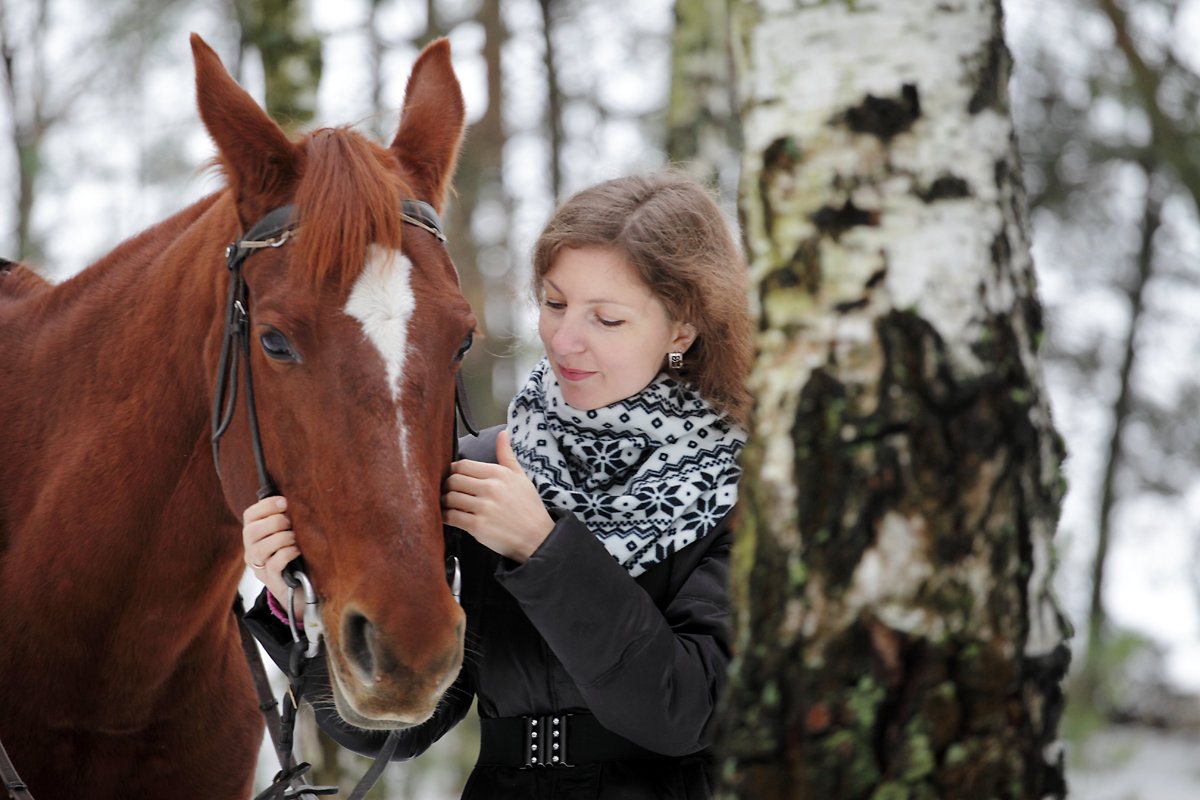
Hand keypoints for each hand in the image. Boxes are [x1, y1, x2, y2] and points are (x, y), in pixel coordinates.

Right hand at [243, 495, 303, 619]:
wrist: (299, 587)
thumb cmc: (295, 554)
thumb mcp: (288, 534)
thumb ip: (286, 518)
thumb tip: (295, 498)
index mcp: (254, 535)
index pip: (250, 515)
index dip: (266, 505)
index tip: (284, 502)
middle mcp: (251, 550)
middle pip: (251, 531)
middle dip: (274, 522)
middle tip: (291, 523)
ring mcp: (259, 566)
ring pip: (259, 548)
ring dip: (281, 538)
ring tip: (295, 538)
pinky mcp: (272, 580)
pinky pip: (274, 564)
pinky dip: (286, 554)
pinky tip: (297, 550)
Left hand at [442, 430, 554, 562]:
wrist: (537, 537)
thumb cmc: (528, 507)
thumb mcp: (521, 477)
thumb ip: (507, 455)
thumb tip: (502, 434)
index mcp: (499, 474)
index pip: (463, 465)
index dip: (453, 471)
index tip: (452, 477)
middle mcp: (491, 488)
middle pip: (453, 480)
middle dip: (447, 486)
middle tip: (448, 491)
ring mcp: (483, 508)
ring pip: (450, 498)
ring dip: (444, 502)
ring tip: (447, 504)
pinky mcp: (478, 527)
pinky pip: (451, 517)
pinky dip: (445, 517)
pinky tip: (448, 517)